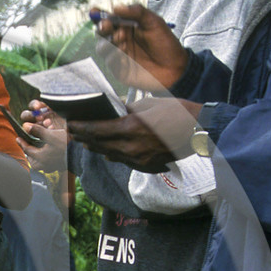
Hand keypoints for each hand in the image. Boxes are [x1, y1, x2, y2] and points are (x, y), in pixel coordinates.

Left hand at [20, 99, 67, 171]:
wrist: (82, 154)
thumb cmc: (67, 144)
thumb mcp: (51, 135)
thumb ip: (38, 130)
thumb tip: (25, 126)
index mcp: (41, 158)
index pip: (27, 150)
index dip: (22, 143)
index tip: (18, 137)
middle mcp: (45, 165)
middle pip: (32, 160)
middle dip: (28, 153)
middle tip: (26, 146)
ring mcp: (52, 167)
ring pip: (40, 164)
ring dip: (36, 158)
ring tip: (36, 151)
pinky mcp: (59, 167)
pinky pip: (48, 166)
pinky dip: (45, 160)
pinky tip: (48, 155)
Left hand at [70, 98, 202, 171]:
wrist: (200, 131)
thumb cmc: (176, 112)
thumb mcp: (148, 104)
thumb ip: (126, 109)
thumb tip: (110, 110)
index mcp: (131, 128)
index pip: (97, 131)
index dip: (81, 129)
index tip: (70, 125)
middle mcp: (131, 148)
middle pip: (99, 145)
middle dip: (84, 139)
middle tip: (73, 133)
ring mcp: (139, 160)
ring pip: (110, 155)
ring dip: (96, 147)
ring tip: (85, 141)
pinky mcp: (146, 166)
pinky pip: (123, 161)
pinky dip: (113, 154)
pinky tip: (107, 151)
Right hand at [95, 5, 189, 90]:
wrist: (175, 68)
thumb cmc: (165, 44)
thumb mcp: (153, 21)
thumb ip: (136, 11)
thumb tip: (116, 7)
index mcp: (126, 26)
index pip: (108, 18)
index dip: (99, 14)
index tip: (94, 11)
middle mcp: (120, 39)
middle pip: (101, 32)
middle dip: (102, 28)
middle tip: (108, 26)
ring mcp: (119, 55)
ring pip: (102, 48)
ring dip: (109, 43)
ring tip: (123, 42)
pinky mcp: (120, 70)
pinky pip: (110, 63)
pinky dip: (115, 59)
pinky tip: (126, 59)